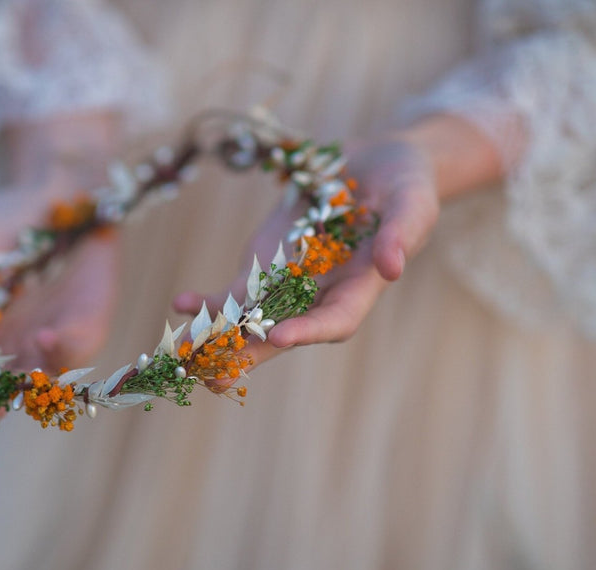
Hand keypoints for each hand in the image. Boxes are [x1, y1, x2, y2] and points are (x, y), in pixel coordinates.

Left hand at [174, 134, 440, 366]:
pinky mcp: (265, 264)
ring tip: (182, 355)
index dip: (308, 331)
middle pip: (283, 333)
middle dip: (249, 356)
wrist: (378, 164)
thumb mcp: (414, 203)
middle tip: (214, 379)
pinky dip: (209, 300)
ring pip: (252, 320)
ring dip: (217, 339)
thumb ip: (402, 233)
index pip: (335, 321)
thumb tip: (392, 268)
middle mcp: (321, 295)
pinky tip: (181, 305)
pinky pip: (235, 291)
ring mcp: (289, 282)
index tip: (280, 335)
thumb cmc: (406, 185)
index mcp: (359, 289)